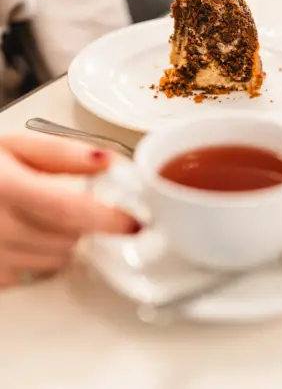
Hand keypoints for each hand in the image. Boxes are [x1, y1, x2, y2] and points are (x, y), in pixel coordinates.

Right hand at [0, 134, 140, 286]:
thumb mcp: (17, 145)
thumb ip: (62, 152)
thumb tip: (107, 160)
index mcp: (5, 186)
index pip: (66, 210)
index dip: (106, 218)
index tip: (133, 221)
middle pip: (68, 236)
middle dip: (83, 220)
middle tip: (71, 199)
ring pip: (57, 257)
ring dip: (64, 238)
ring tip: (41, 213)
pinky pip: (37, 271)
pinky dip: (43, 253)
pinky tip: (26, 232)